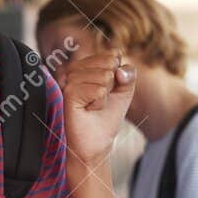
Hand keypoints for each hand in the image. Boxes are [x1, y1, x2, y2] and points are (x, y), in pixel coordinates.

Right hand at [56, 49, 136, 165]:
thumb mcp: (124, 91)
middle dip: (112, 86)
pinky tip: (89, 109)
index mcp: (86, 65)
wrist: (96, 142)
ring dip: (105, 97)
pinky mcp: (68, 92)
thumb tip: (119, 69)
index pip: (113, 55)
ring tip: (94, 106)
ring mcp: (70, 79)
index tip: (108, 91)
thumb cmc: (107, 117)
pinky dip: (100, 103)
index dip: (119, 76)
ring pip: (104, 76)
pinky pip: (98, 90)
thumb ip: (128, 73)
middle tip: (100, 101)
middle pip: (109, 64)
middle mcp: (75, 69)